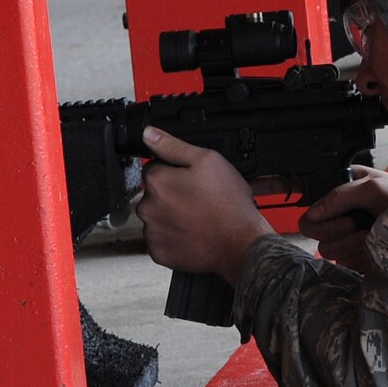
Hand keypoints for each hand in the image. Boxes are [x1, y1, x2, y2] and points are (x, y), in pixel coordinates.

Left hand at [134, 127, 271, 282]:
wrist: (240, 242)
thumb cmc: (228, 203)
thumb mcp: (209, 161)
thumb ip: (174, 146)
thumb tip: (149, 134)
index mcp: (158, 181)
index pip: (154, 166)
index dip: (176, 169)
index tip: (193, 178)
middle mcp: (148, 207)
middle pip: (155, 192)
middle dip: (173, 192)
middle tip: (200, 197)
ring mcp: (153, 232)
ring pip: (158, 216)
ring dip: (173, 214)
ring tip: (200, 216)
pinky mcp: (159, 252)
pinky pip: (162, 239)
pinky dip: (175, 235)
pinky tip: (194, 231)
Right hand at [300, 165, 387, 272]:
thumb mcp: (375, 187)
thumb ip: (341, 196)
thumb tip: (312, 215)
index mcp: (343, 189)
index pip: (310, 207)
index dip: (319, 217)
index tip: (340, 218)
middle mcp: (341, 212)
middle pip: (313, 231)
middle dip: (336, 231)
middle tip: (357, 226)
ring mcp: (347, 236)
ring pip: (328, 250)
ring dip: (351, 245)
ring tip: (373, 235)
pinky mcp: (356, 256)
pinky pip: (344, 263)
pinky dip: (360, 257)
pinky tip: (376, 248)